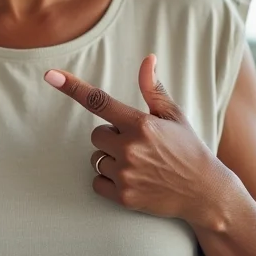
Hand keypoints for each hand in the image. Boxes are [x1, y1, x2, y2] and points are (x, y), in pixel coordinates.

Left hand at [44, 55, 222, 227]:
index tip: (50, 75)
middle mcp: (130, 147)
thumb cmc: (188, 149)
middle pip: (96, 134)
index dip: (72, 87)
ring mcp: (126, 173)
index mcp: (141, 124)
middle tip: (138, 146)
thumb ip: (153, 89)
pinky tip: (132, 180)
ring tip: (140, 165)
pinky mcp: (123, 196)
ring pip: (96, 158)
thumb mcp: (174, 116)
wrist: (205, 193)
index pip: (98, 101)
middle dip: (111, 137)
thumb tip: (148, 59)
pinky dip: (108, 181)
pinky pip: (97, 182)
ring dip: (110, 159)